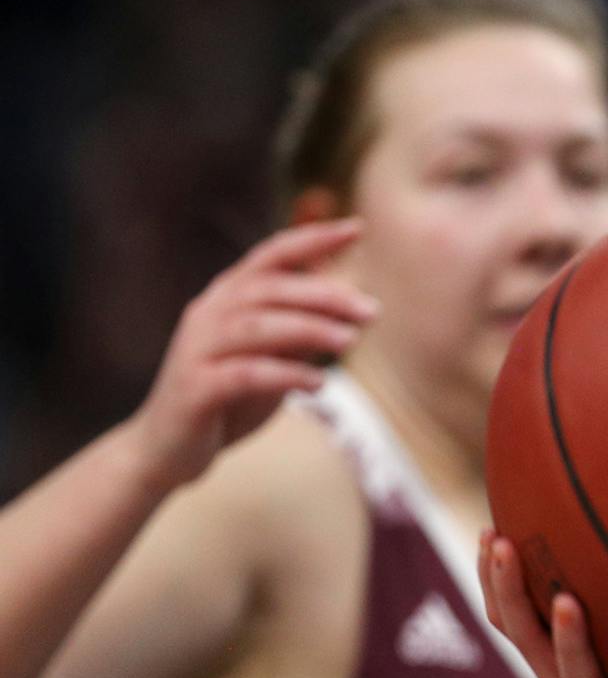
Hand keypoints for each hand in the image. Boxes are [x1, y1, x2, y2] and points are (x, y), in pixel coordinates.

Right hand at [125, 220, 378, 494]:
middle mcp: (208, 314)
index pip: (271, 256)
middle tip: (371, 311)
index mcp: (227, 298)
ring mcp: (197, 350)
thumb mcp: (271, 356)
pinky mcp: (194, 389)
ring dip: (309, 330)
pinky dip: (285, 375)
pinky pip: (244, 375)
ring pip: (257, 327)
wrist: (166, 450)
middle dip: (324, 295)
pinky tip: (319, 384)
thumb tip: (353, 302)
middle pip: (269, 289)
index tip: (357, 228)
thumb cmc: (228, 397)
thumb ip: (302, 327)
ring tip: (351, 341)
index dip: (312, 240)